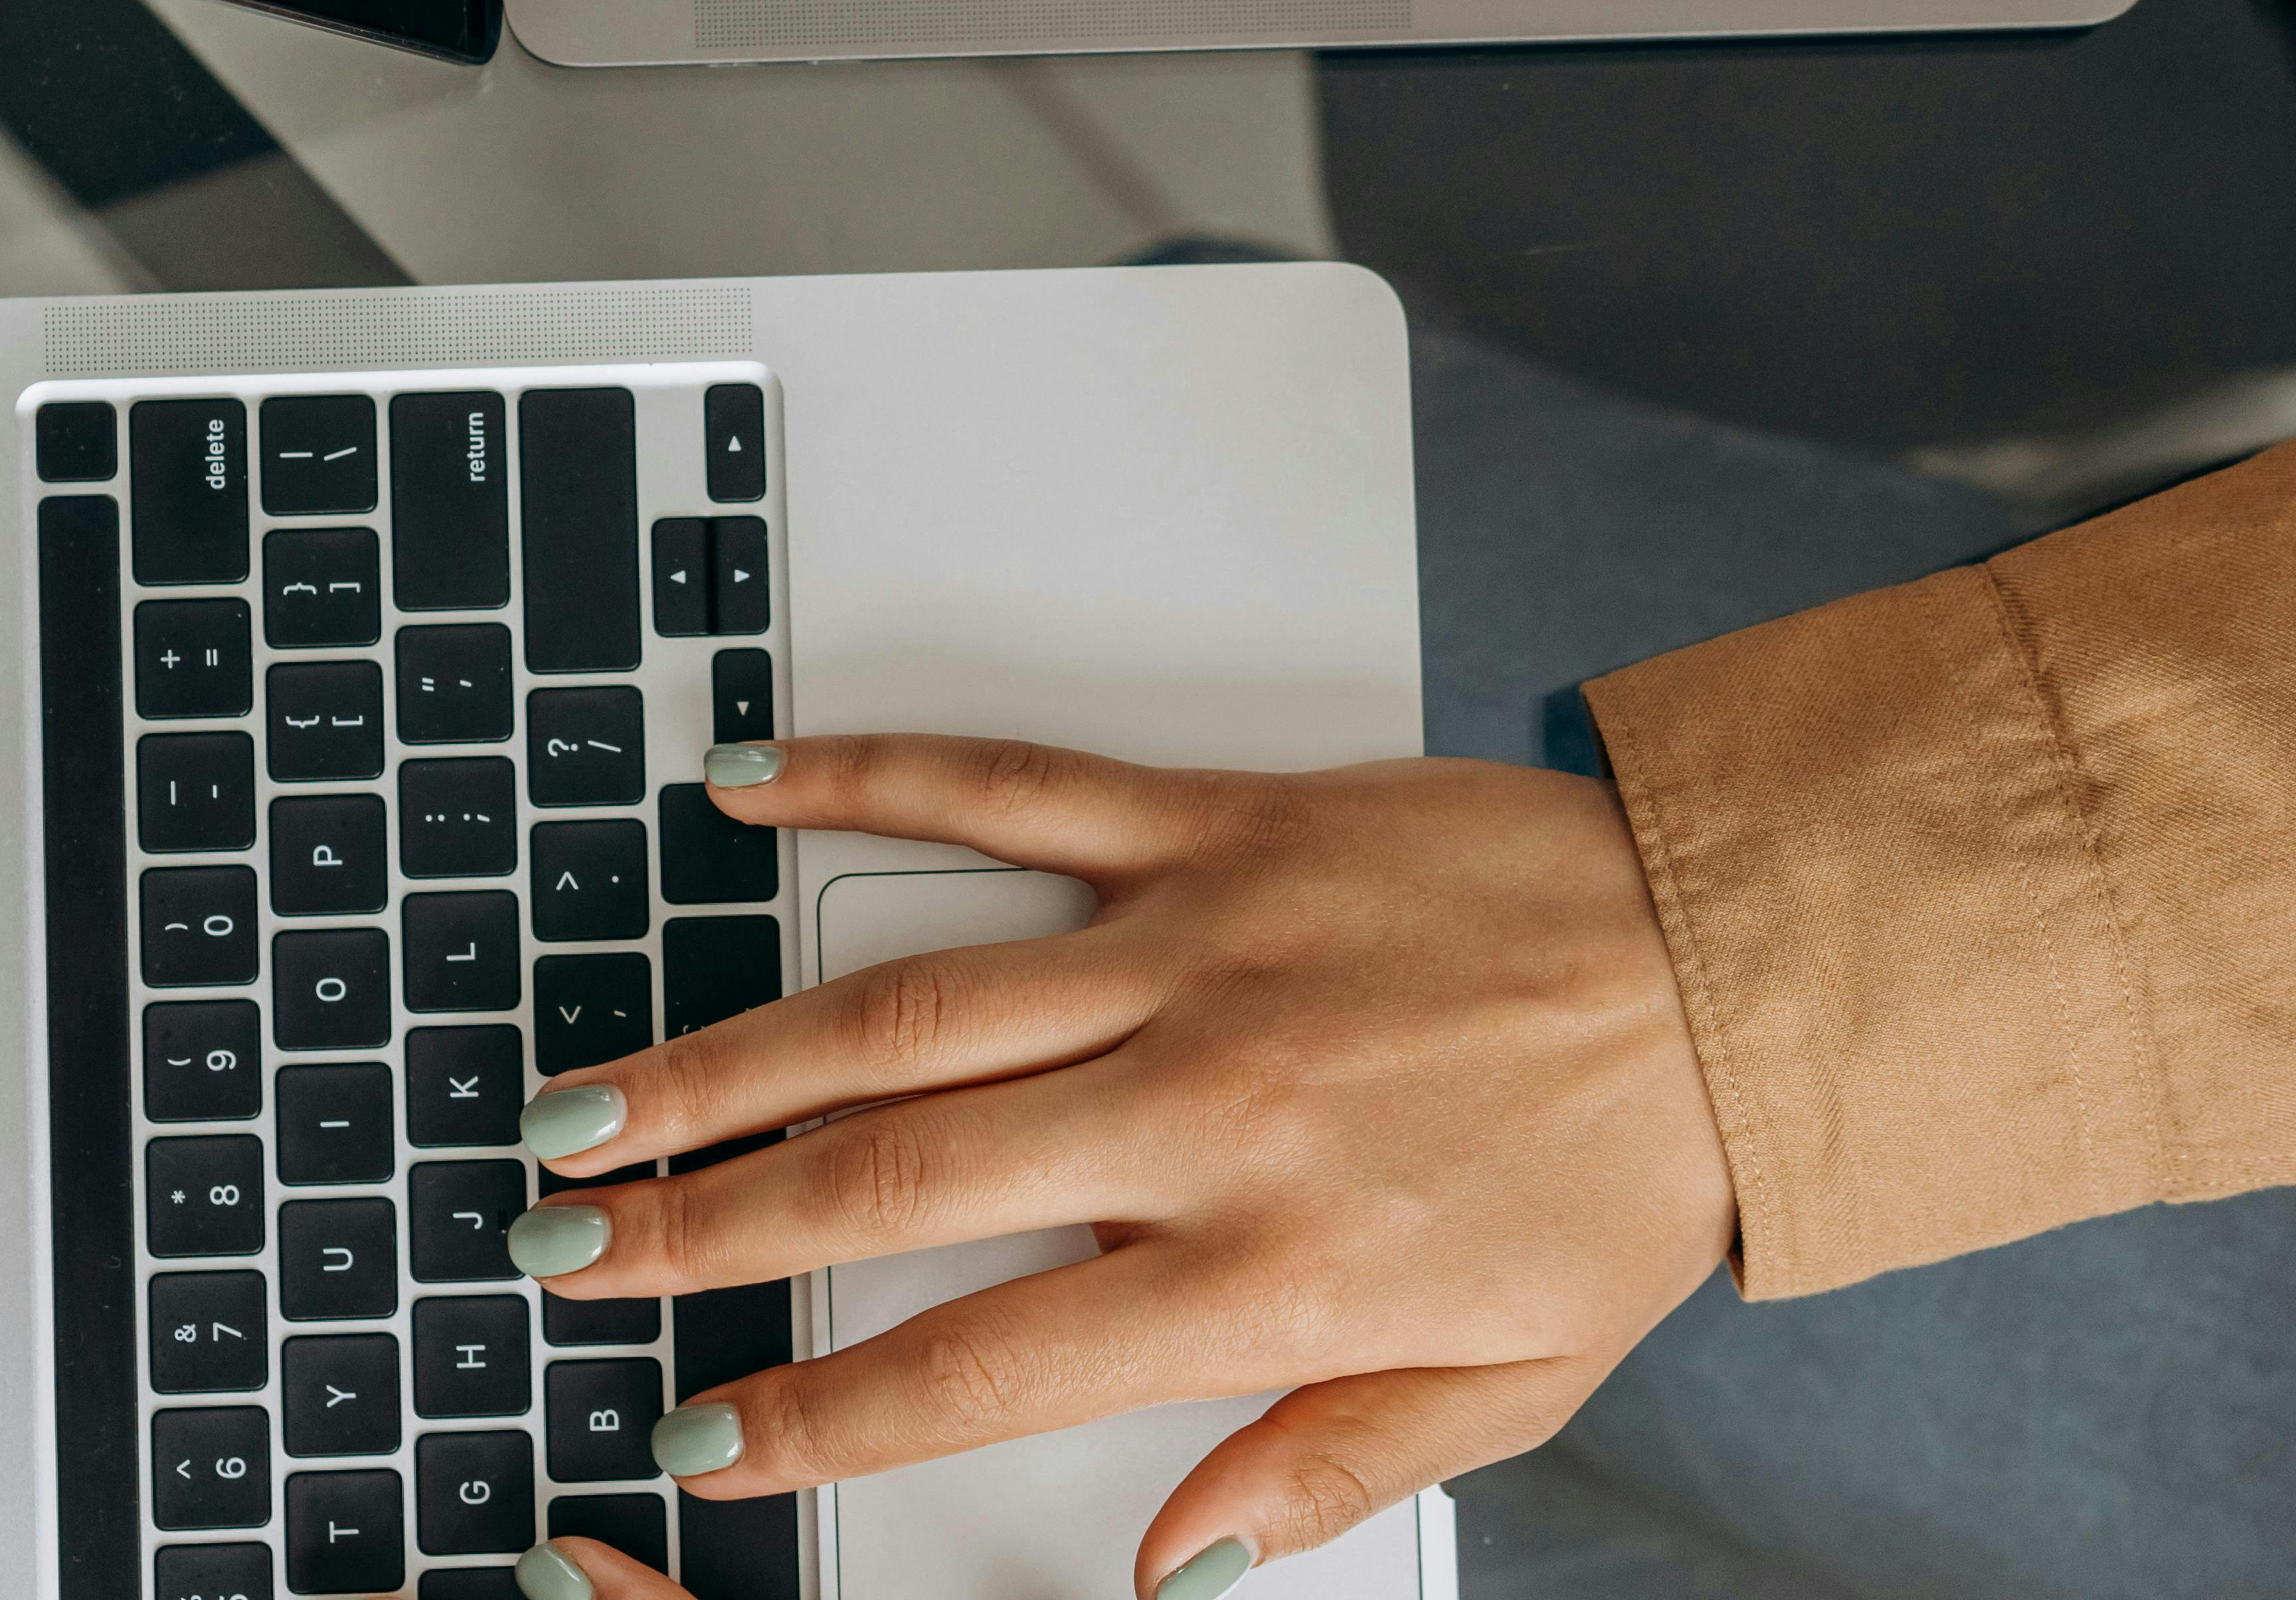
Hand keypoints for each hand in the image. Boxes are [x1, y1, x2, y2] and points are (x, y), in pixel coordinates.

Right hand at [515, 739, 1729, 1596]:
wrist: (1730, 960)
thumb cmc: (1620, 1169)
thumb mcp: (1505, 1385)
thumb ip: (1319, 1472)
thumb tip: (1166, 1565)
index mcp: (1266, 1260)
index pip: (980, 1363)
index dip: (812, 1409)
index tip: (697, 1434)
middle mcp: (1204, 1102)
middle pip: (889, 1177)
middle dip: (699, 1227)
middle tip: (565, 1247)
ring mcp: (1199, 944)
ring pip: (905, 1002)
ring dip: (725, 1052)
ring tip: (593, 1091)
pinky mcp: (1221, 819)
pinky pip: (1014, 786)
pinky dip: (875, 775)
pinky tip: (758, 782)